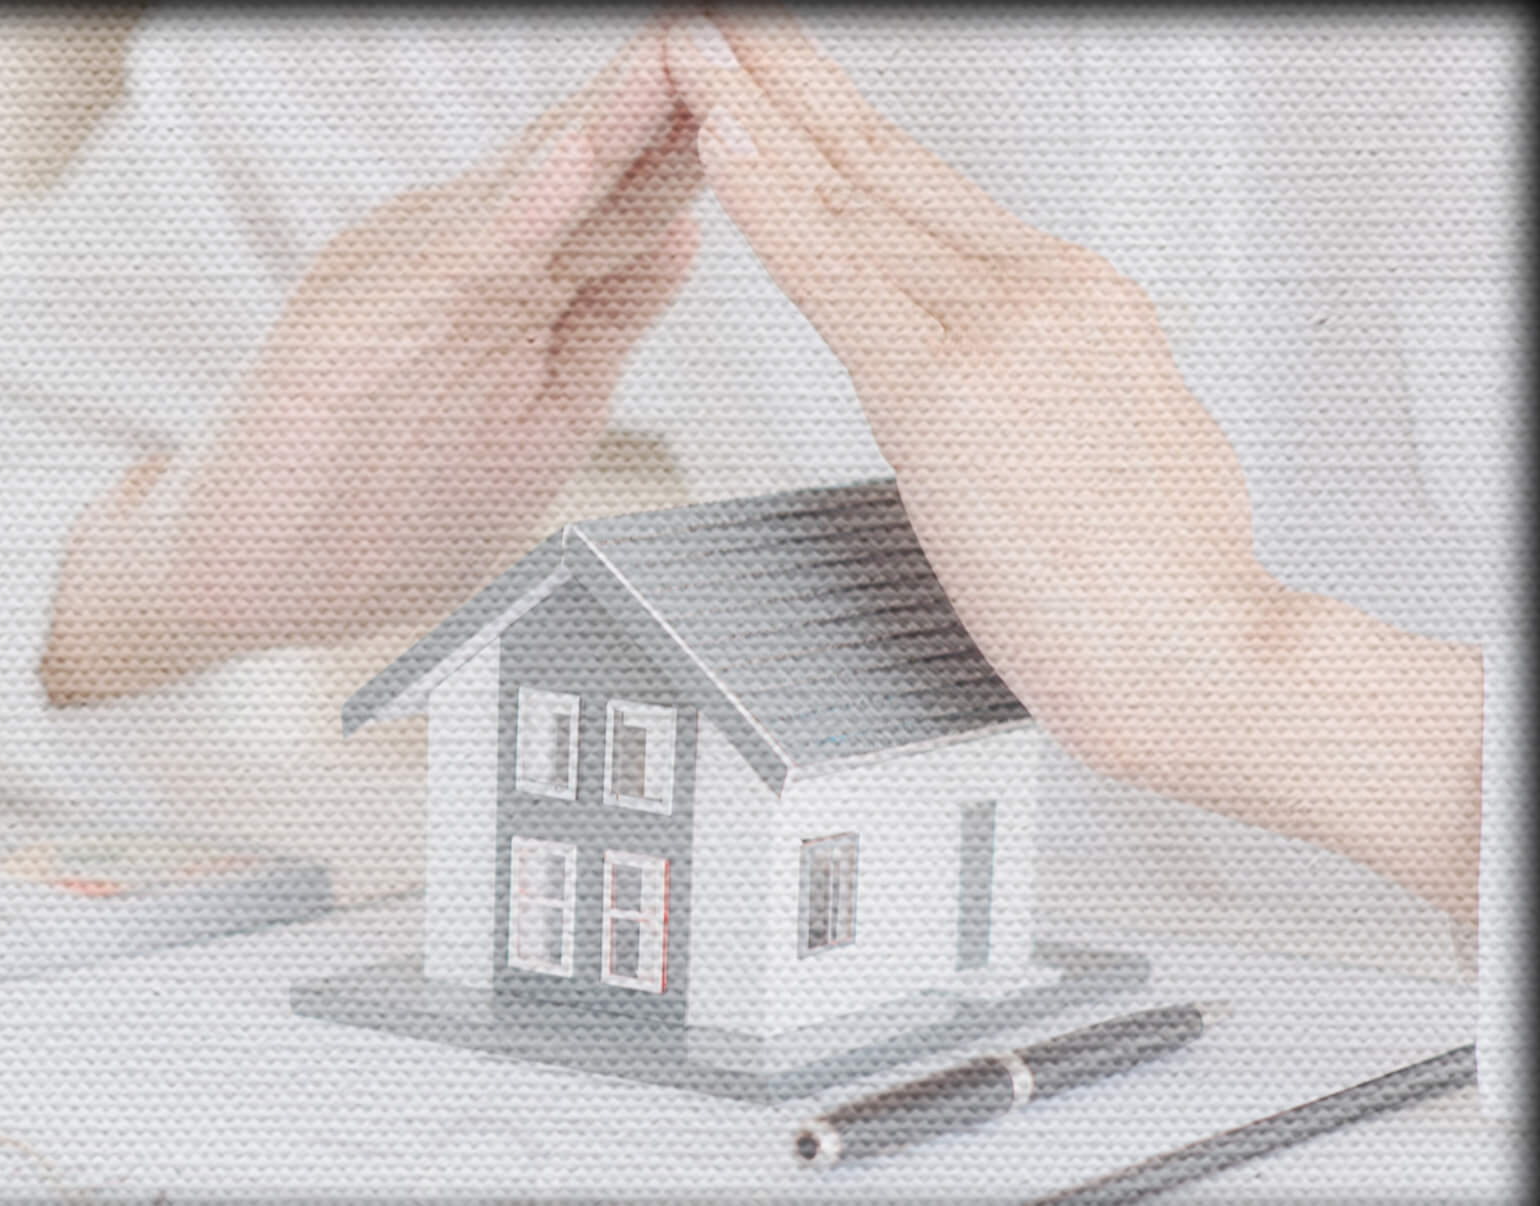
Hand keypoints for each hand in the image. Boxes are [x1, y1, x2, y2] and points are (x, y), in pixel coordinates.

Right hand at [46, 26, 701, 701]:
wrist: (266, 581)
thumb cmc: (395, 507)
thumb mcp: (549, 404)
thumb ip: (609, 316)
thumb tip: (690, 232)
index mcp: (513, 273)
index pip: (625, 184)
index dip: (697, 132)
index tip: (765, 80)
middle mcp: (461, 250)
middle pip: (585, 157)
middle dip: (664, 93)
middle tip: (734, 27)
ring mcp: (406, 271)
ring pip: (530, 182)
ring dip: (611, 116)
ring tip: (677, 52)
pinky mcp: (356, 314)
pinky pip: (457, 253)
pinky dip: (523, 204)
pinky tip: (578, 161)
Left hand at [667, 11, 1478, 922]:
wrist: (1203, 655)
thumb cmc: (1164, 580)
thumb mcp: (1128, 439)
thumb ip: (1063, 386)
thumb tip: (1037, 383)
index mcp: (1073, 295)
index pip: (923, 190)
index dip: (837, 125)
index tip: (785, 78)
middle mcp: (1038, 286)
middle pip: (880, 159)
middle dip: (789, 81)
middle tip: (724, 17)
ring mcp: (995, 326)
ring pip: (847, 195)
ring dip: (754, 109)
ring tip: (695, 42)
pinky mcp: (945, 389)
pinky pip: (832, 272)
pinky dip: (767, 195)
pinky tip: (719, 138)